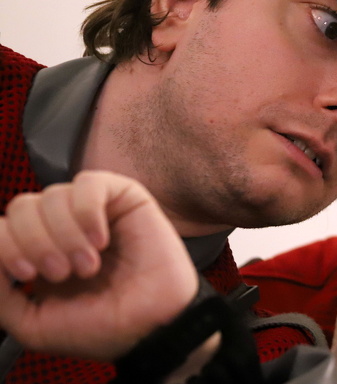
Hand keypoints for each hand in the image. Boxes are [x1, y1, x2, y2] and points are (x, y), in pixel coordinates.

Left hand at [0, 170, 198, 360]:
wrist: (147, 328)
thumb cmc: (99, 327)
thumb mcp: (31, 322)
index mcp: (37, 250)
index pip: (2, 227)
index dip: (6, 246)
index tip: (28, 277)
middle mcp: (62, 225)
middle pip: (21, 206)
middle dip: (35, 242)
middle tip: (62, 273)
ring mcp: (93, 209)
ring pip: (53, 195)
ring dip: (65, 234)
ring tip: (89, 265)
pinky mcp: (125, 197)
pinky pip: (89, 183)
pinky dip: (87, 211)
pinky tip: (100, 240)